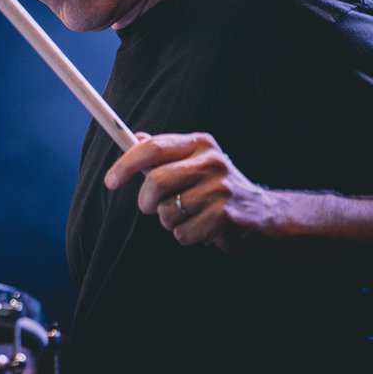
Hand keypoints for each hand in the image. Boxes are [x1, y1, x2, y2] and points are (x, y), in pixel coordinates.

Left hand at [104, 131, 279, 254]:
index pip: (153, 148)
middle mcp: (212, 162)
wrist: (263, 216)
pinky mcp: (225, 217)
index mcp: (200, 144)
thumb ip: (164, 153)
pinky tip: (203, 228)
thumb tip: (134, 137)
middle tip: (150, 207)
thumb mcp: (194, 163)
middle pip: (155, 181)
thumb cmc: (217, 189)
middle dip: (145, 200)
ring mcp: (220, 189)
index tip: (110, 181)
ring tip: (189, 216)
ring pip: (166, 211)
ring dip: (168, 221)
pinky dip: (185, 236)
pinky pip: (181, 233)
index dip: (125, 164)